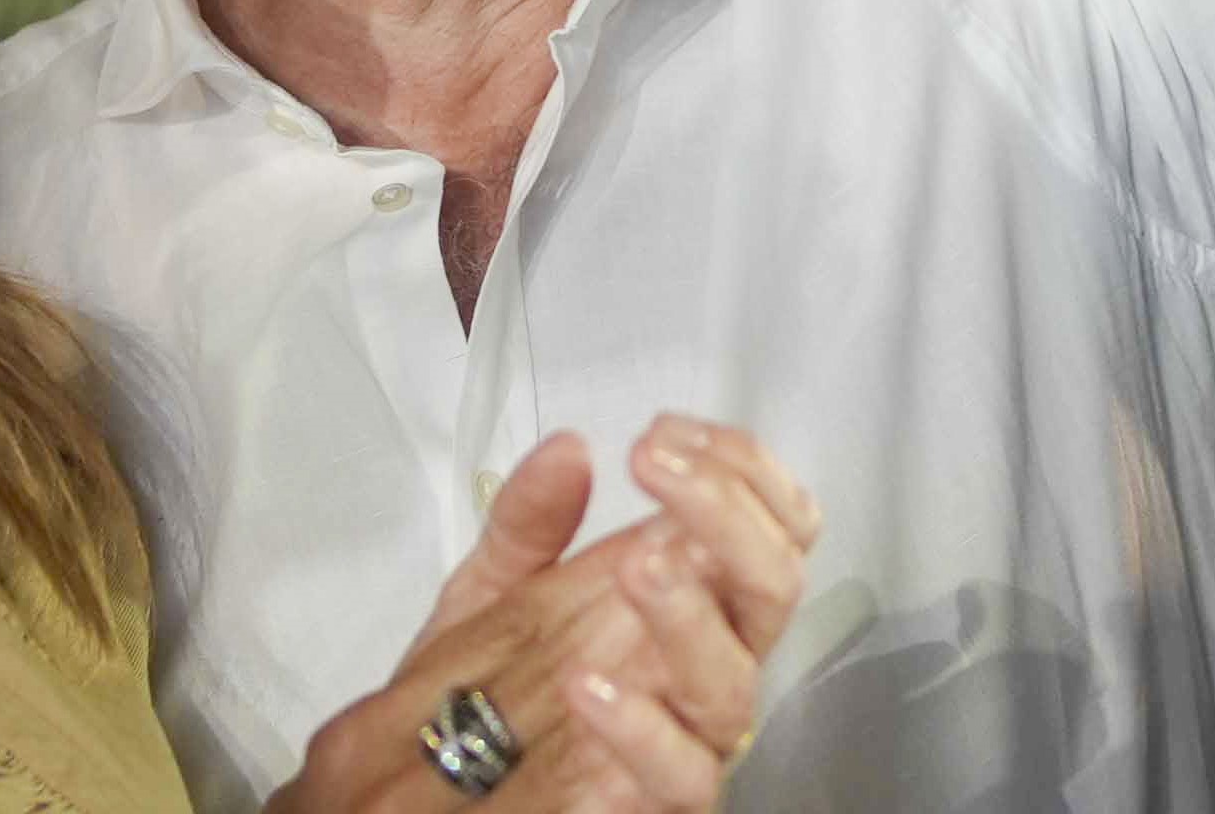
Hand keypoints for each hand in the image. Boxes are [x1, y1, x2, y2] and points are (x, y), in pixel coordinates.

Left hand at [281, 420, 816, 813]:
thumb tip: (568, 450)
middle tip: (660, 468)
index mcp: (685, 593)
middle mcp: (702, 656)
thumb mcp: (492, 589)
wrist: (440, 786)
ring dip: (691, 612)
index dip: (738, 468)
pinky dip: (643, 728)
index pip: (768, 520)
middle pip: (774, 580)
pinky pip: (683, 774)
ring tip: (638, 564)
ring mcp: (686, 731)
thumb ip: (527, 520)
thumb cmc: (485, 692)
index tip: (664, 436)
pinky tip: (588, 685)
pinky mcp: (658, 798)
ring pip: (737, 676)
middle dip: (732, 512)